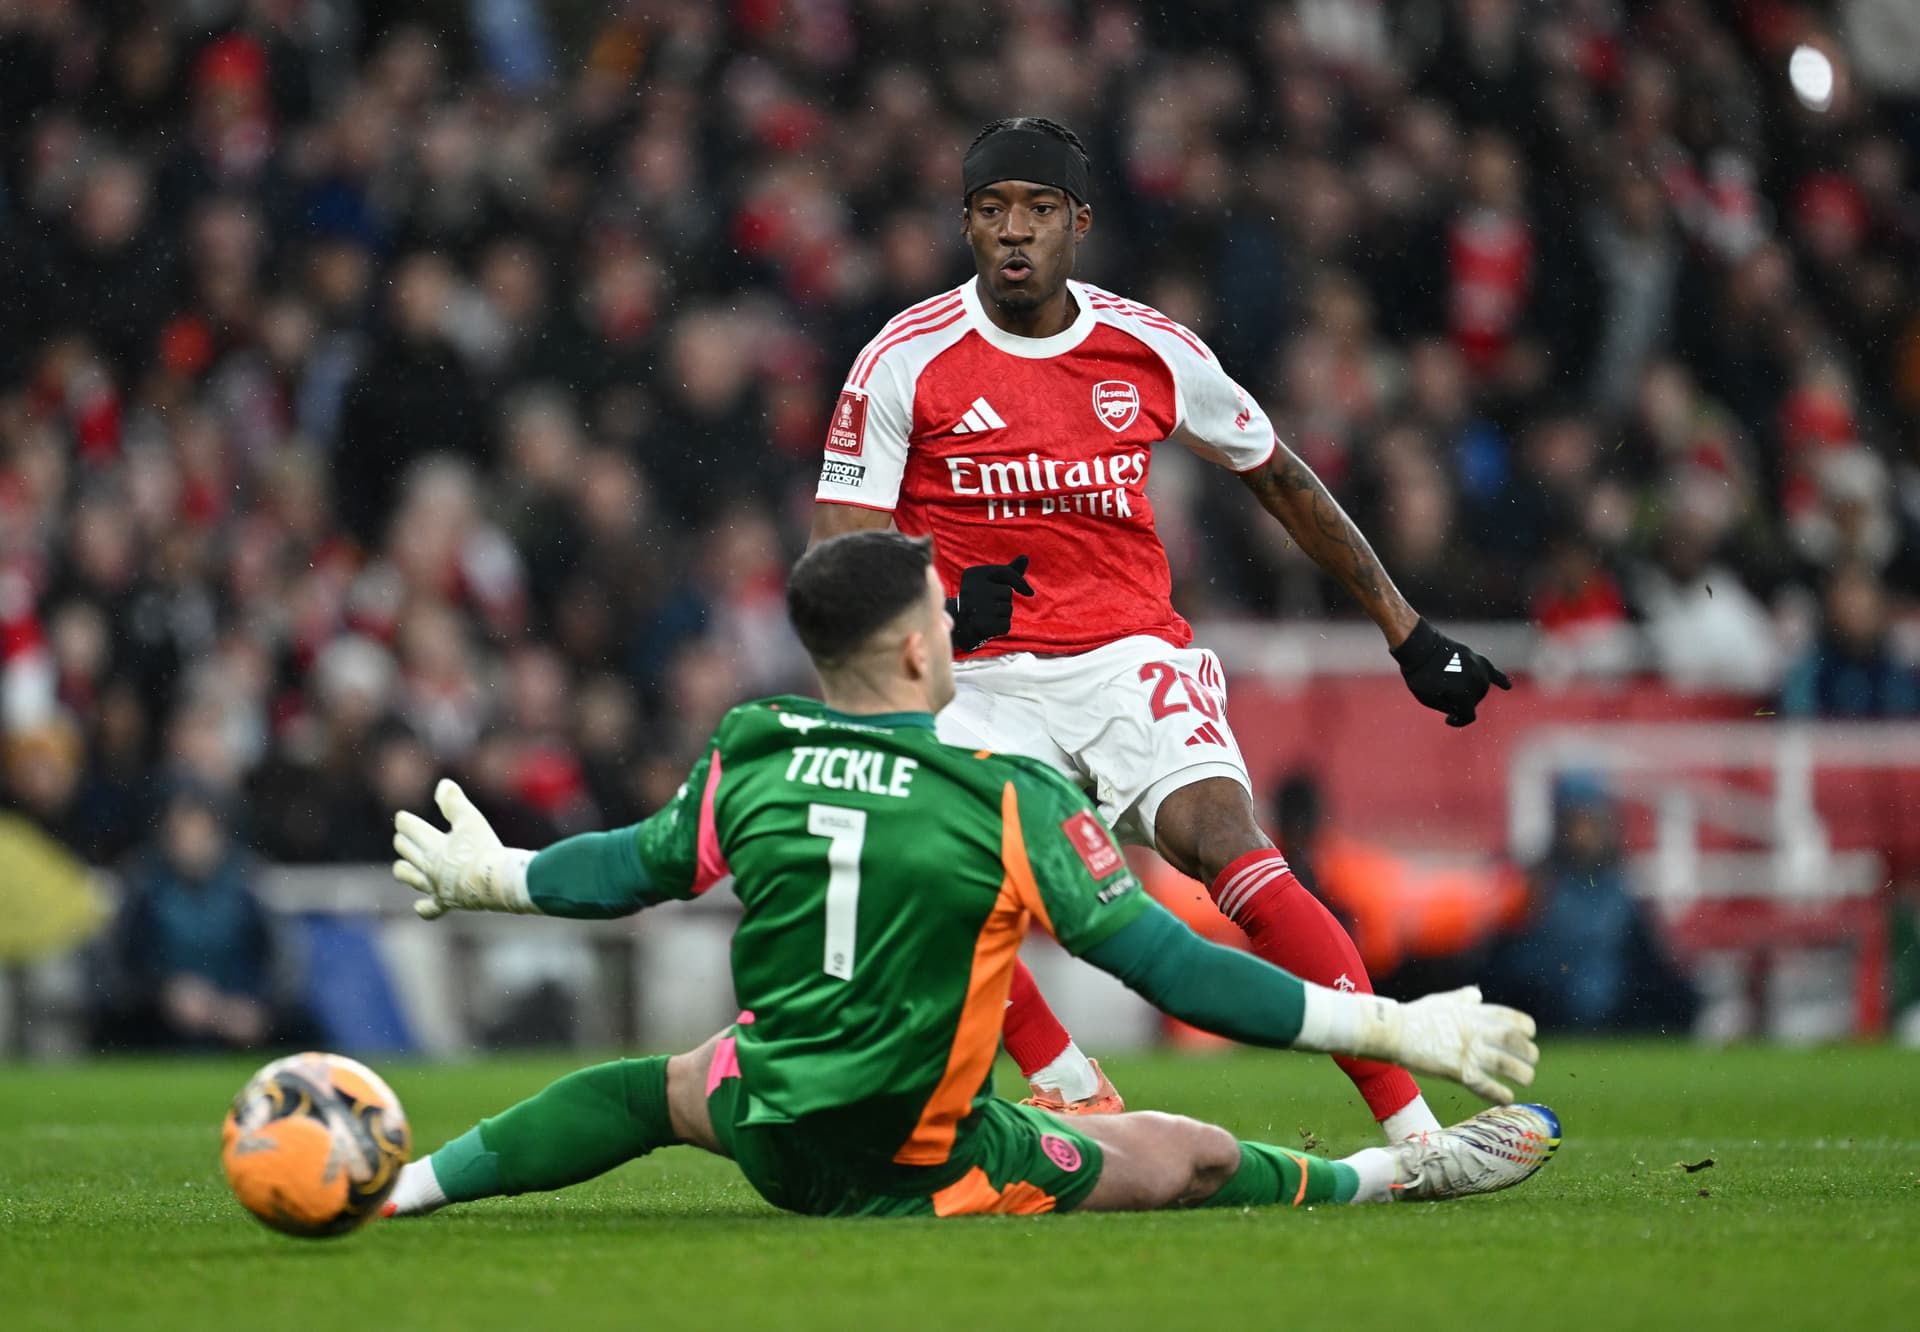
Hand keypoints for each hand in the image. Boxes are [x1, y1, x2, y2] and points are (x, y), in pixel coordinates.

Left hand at [392, 779, 537, 918]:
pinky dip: (424, 906)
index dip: (404, 821)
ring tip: (402, 866)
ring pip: (409, 877)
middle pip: (407, 851)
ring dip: (405, 869)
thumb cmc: (484, 848)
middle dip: (404, 841)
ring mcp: (435, 886)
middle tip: (405, 836)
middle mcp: (428, 866)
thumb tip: (442, 785)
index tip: (401, 818)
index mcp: (432, 844)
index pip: (410, 829)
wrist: (496, 881)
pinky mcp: (446, 902)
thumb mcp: (471, 820)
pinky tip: (420, 906)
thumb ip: (454, 802)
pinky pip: (430, 908)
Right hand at [948, 555, 1034, 652]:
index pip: (1005, 572)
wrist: (960, 624)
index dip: (1020, 582)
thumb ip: (1010, 571)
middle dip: (1005, 600)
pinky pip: (1005, 625)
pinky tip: (990, 626)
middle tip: (990, 605)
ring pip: (1007, 609)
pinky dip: (1002, 627)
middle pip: (1007, 592)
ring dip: (1004, 614)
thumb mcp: (993, 581)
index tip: (1030, 593)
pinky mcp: (979, 626)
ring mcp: (973, 608)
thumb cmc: (981, 598)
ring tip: (989, 614)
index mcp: (973, 574)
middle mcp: (970, 590)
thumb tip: (1025, 557)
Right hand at [1362, 986, 1539, 1104]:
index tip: (1529, 1034)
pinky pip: (1486, 1085)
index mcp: (1472, 1012)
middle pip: (1514, 1042)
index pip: (1510, 1018)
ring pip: (1506, 1065)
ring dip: (1522, 1073)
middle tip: (1531, 1060)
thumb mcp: (1442, 1001)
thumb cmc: (1415, 1016)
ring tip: (1527, 1079)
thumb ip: (1463, 999)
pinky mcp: (1458, 1071)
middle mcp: (1475, 1030)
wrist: (1393, 1031)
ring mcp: (1468, 1050)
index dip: (1525, 1027)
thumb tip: (1477, 993)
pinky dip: (1500, 1093)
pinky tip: (1508, 1099)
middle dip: (1528, 1052)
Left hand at [1391, 619, 1511, 726]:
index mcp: (1462, 695)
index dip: (1458, 720)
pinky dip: (1500, 680)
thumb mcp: (1428, 699)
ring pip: (1482, 688)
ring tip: (1458, 691)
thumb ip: (1448, 707)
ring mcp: (1478, 669)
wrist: (1419, 647)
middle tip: (1445, 698)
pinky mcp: (1476, 658)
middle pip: (1475, 701)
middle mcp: (1474, 682)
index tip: (1448, 720)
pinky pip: (1494, 672)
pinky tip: (1507, 687)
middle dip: (1462, 704)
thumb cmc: (1419, 675)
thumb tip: (1460, 709)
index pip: (1469, 716)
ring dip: (1472, 693)